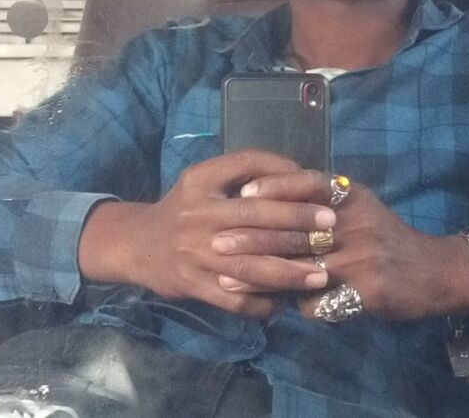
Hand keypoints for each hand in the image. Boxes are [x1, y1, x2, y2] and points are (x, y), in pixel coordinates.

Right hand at [79, 151, 334, 316]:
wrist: (137, 244)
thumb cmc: (184, 207)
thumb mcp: (206, 178)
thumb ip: (245, 170)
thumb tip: (297, 172)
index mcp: (202, 180)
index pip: (248, 167)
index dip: (285, 176)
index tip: (317, 187)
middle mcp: (198, 214)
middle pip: (256, 218)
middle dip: (298, 223)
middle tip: (331, 228)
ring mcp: (194, 253)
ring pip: (250, 265)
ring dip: (289, 271)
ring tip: (321, 274)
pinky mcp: (194, 285)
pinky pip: (234, 298)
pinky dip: (262, 302)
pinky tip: (284, 302)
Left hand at [210, 170, 468, 320]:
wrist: (432, 271)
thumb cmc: (387, 235)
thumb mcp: (360, 206)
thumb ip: (324, 199)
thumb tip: (272, 197)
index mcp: (353, 197)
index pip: (310, 183)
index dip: (275, 186)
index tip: (242, 192)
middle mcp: (356, 222)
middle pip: (296, 228)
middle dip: (252, 237)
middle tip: (216, 242)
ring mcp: (362, 257)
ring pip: (300, 268)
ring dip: (261, 276)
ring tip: (227, 280)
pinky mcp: (367, 290)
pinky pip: (320, 301)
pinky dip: (297, 305)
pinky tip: (275, 308)